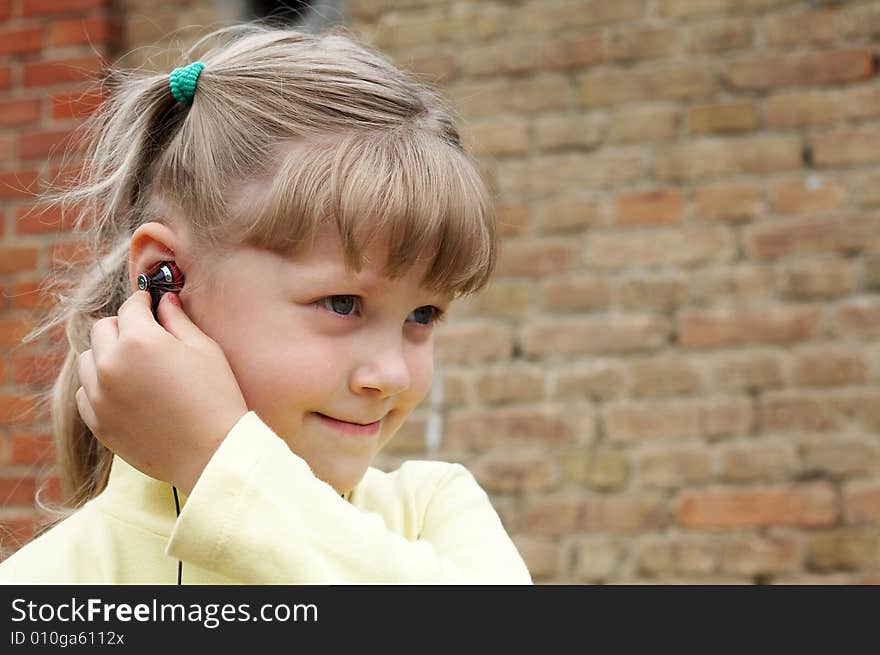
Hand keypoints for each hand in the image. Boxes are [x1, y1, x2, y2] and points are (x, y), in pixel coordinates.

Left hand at [75, 290, 248, 495]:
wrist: (212, 452)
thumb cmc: (216, 397)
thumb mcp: (205, 350)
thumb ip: (178, 321)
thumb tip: (165, 302)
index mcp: (139, 340)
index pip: (130, 307)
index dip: (142, 301)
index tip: (149, 302)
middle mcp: (111, 364)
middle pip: (102, 329)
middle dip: (122, 325)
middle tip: (144, 333)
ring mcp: (99, 396)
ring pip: (88, 360)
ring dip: (106, 355)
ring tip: (132, 364)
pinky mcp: (98, 423)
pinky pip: (86, 392)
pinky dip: (99, 386)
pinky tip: (124, 391)